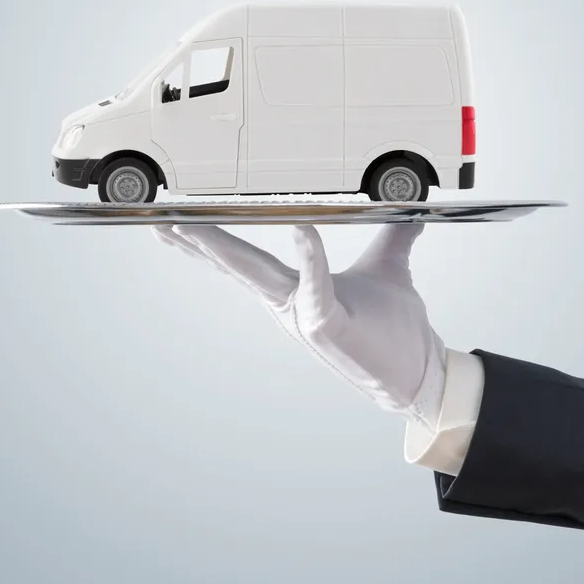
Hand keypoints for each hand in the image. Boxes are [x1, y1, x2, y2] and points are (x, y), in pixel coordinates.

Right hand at [152, 223, 446, 429]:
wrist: (420, 372)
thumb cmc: (397, 329)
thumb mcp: (390, 268)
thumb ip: (394, 237)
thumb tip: (411, 211)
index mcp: (295, 289)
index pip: (246, 260)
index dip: (212, 241)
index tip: (179, 221)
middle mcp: (290, 304)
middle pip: (238, 266)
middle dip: (198, 243)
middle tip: (163, 221)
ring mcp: (304, 316)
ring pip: (258, 276)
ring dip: (225, 251)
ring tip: (194, 228)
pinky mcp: (328, 325)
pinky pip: (315, 284)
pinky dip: (309, 255)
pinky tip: (302, 227)